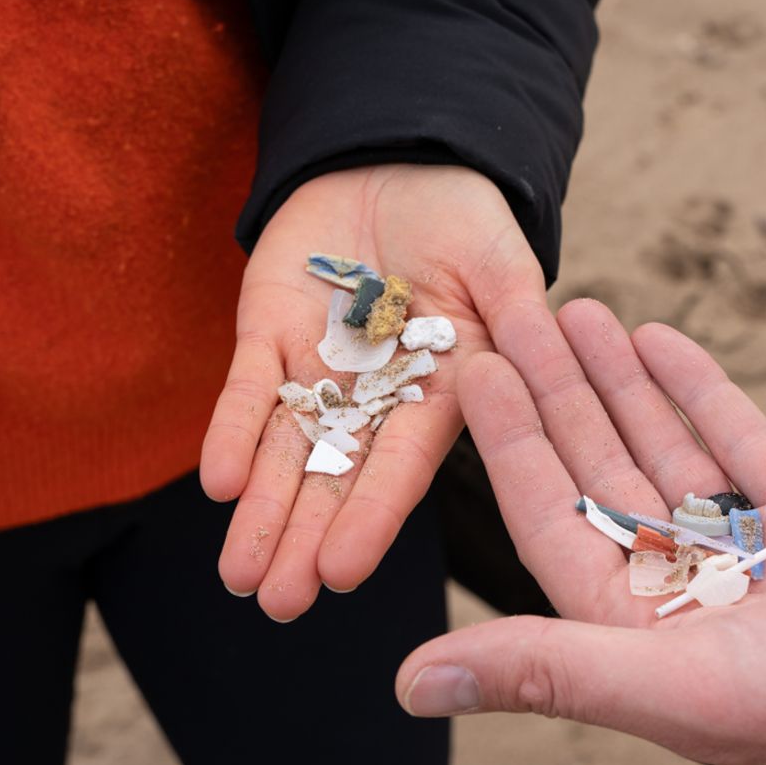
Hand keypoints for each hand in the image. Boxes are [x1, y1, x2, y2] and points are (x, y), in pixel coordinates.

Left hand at [201, 164, 544, 620]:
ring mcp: (321, 371)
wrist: (397, 162)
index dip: (371, 516)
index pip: (402, 465)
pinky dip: (232, 433)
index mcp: (443, 395)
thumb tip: (547, 365)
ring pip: (286, 452)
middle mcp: (378, 399)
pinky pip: (248, 390)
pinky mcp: (270, 335)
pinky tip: (218, 483)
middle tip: (278, 602)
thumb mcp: (505, 268)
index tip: (341, 572)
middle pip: (337, 478)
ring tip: (239, 576)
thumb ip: (519, 320)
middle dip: (305, 538)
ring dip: (262, 512)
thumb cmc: (467, 220)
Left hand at [395, 299, 765, 764]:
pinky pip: (740, 445)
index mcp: (635, 635)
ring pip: (664, 450)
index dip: (510, 442)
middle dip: (560, 392)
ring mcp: (746, 557)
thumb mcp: (676, 689)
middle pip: (600, 471)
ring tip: (580, 309)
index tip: (474, 368)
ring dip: (620, 382)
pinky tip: (659, 339)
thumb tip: (409, 685)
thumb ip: (547, 672)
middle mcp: (680, 594)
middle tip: (520, 310)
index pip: (551, 518)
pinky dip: (700, 394)